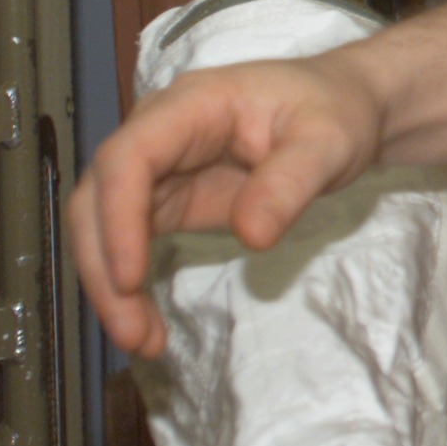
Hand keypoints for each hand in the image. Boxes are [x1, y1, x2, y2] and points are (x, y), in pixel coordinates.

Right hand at [65, 54, 387, 359]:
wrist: (347, 106)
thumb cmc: (336, 110)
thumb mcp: (330, 141)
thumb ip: (291, 183)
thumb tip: (251, 236)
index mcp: (191, 104)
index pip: (129, 155)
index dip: (118, 216)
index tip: (131, 276)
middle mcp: (160, 132)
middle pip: (99, 197)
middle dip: (104, 266)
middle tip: (131, 330)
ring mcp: (159, 167)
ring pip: (104, 227)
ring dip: (111, 286)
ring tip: (141, 340)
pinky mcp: (168, 199)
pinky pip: (130, 243)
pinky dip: (130, 286)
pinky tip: (147, 323)